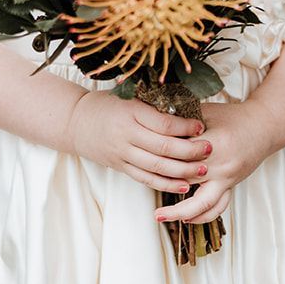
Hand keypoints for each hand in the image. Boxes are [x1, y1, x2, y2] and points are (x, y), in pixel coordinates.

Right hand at [67, 90, 212, 195]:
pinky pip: (146, 178)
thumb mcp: (129, 97)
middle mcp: (125, 134)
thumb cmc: (107, 105)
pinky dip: (165, 184)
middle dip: (190, 150)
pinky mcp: (120, 167)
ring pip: (156, 166)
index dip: (185, 126)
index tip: (201, 126)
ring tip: (202, 170)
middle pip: (163, 147)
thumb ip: (153, 105)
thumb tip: (188, 108)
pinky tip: (183, 186)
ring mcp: (122, 153)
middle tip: (209, 149)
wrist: (75, 122)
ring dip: (182, 171)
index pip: (163, 123)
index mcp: (130, 112)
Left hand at [152, 97, 275, 225]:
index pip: (181, 154)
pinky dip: (203, 216)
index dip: (160, 156)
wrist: (264, 126)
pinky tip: (187, 219)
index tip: (142, 157)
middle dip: (163, 186)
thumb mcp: (205, 111)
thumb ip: (181, 121)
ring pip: (203, 202)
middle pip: (186, 180)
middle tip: (139, 185)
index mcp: (214, 142)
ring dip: (181, 212)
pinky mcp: (232, 185)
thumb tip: (152, 124)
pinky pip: (218, 206)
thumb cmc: (232, 116)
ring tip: (160, 216)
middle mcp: (221, 164)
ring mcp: (228, 177)